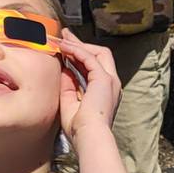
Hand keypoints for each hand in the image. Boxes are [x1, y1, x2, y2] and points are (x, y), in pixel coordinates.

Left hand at [58, 29, 120, 146]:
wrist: (89, 137)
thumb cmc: (79, 129)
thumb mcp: (70, 103)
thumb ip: (69, 86)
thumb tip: (64, 70)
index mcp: (105, 92)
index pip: (95, 66)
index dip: (80, 55)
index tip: (65, 48)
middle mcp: (111, 84)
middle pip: (99, 54)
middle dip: (81, 43)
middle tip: (64, 35)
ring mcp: (110, 80)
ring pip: (97, 52)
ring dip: (78, 44)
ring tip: (62, 38)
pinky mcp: (104, 79)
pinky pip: (89, 57)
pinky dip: (76, 50)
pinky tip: (64, 47)